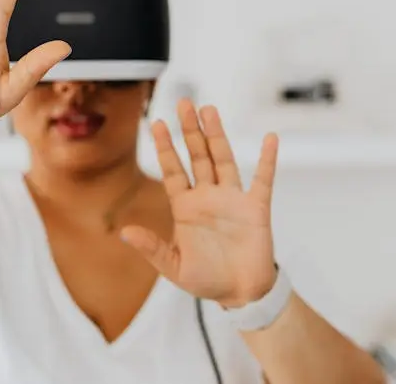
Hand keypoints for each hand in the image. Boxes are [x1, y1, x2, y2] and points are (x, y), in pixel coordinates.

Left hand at [121, 99, 279, 307]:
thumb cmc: (207, 279)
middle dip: (189, 130)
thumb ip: (152, 248)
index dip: (164, 147)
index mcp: (185, 207)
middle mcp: (208, 196)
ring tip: (209, 110)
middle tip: (183, 103)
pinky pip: (263, 179)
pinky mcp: (256, 208)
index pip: (173, 170)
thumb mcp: (174, 266)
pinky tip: (270, 139)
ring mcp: (232, 199)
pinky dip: (267, 160)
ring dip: (217, 135)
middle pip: (197, 155)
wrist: (241, 293)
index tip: (155, 123)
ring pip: (223, 159)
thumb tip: (125, 232)